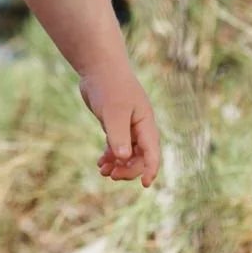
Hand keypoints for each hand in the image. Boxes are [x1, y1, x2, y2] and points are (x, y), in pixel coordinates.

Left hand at [79, 66, 160, 186]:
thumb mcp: (114, 112)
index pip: (152, 152)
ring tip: (104, 172)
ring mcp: (127, 126)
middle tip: (112, 176)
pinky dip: (110, 156)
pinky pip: (116, 146)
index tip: (144, 184)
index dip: (150, 169)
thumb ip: (118, 135)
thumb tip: (123, 158)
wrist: (99, 67)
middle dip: (128, 169)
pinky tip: (101, 163)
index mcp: (146, 124)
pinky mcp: (115, 124)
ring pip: (127, 154)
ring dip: (118, 165)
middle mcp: (139, 127)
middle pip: (140, 157)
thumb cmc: (110, 87)